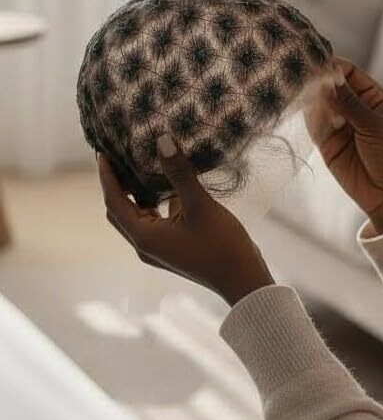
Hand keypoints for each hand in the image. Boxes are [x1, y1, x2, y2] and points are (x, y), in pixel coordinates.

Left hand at [96, 134, 275, 307]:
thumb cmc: (221, 245)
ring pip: (138, 216)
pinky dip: (154, 202)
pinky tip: (167, 186)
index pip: (114, 201)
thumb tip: (162, 140)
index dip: (107, 176)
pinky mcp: (173, 247)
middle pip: (120, 210)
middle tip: (116, 157)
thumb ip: (180, 173)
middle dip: (117, 185)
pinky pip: (155, 220)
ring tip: (138, 166)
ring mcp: (159, 248)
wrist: (242, 279)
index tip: (102, 152)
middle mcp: (145, 244)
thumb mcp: (200, 205)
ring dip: (135, 194)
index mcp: (144, 237)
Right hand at [303, 56, 382, 233]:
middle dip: (317, 79)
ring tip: (300, 89)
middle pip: (331, 86)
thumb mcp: (375, 126)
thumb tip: (326, 82)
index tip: (316, 60)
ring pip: (319, 103)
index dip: (333, 66)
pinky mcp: (326, 142)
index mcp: (373, 97)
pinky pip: (313, 124)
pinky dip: (307, 115)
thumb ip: (349, 104)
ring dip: (310, 97)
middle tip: (302, 72)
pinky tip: (302, 108)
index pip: (349, 73)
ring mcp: (339, 124)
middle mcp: (354, 107)